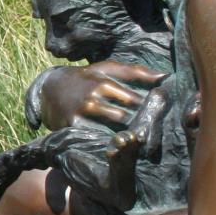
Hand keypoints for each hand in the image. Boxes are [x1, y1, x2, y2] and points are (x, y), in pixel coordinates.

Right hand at [38, 62, 165, 130]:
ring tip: (133, 141)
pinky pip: (95, 136)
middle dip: (138, 125)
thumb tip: (165, 76)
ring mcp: (83, 110)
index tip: (157, 118)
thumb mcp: (107, 69)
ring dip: (125, 136)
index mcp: (105, 81)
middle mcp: (94, 94)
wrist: (50, 88)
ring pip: (112, 128)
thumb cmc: (86, 78)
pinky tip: (114, 145)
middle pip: (126, 116)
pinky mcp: (72, 125)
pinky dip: (107, 142)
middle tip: (147, 134)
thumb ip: (136, 72)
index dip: (147, 110)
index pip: (135, 99)